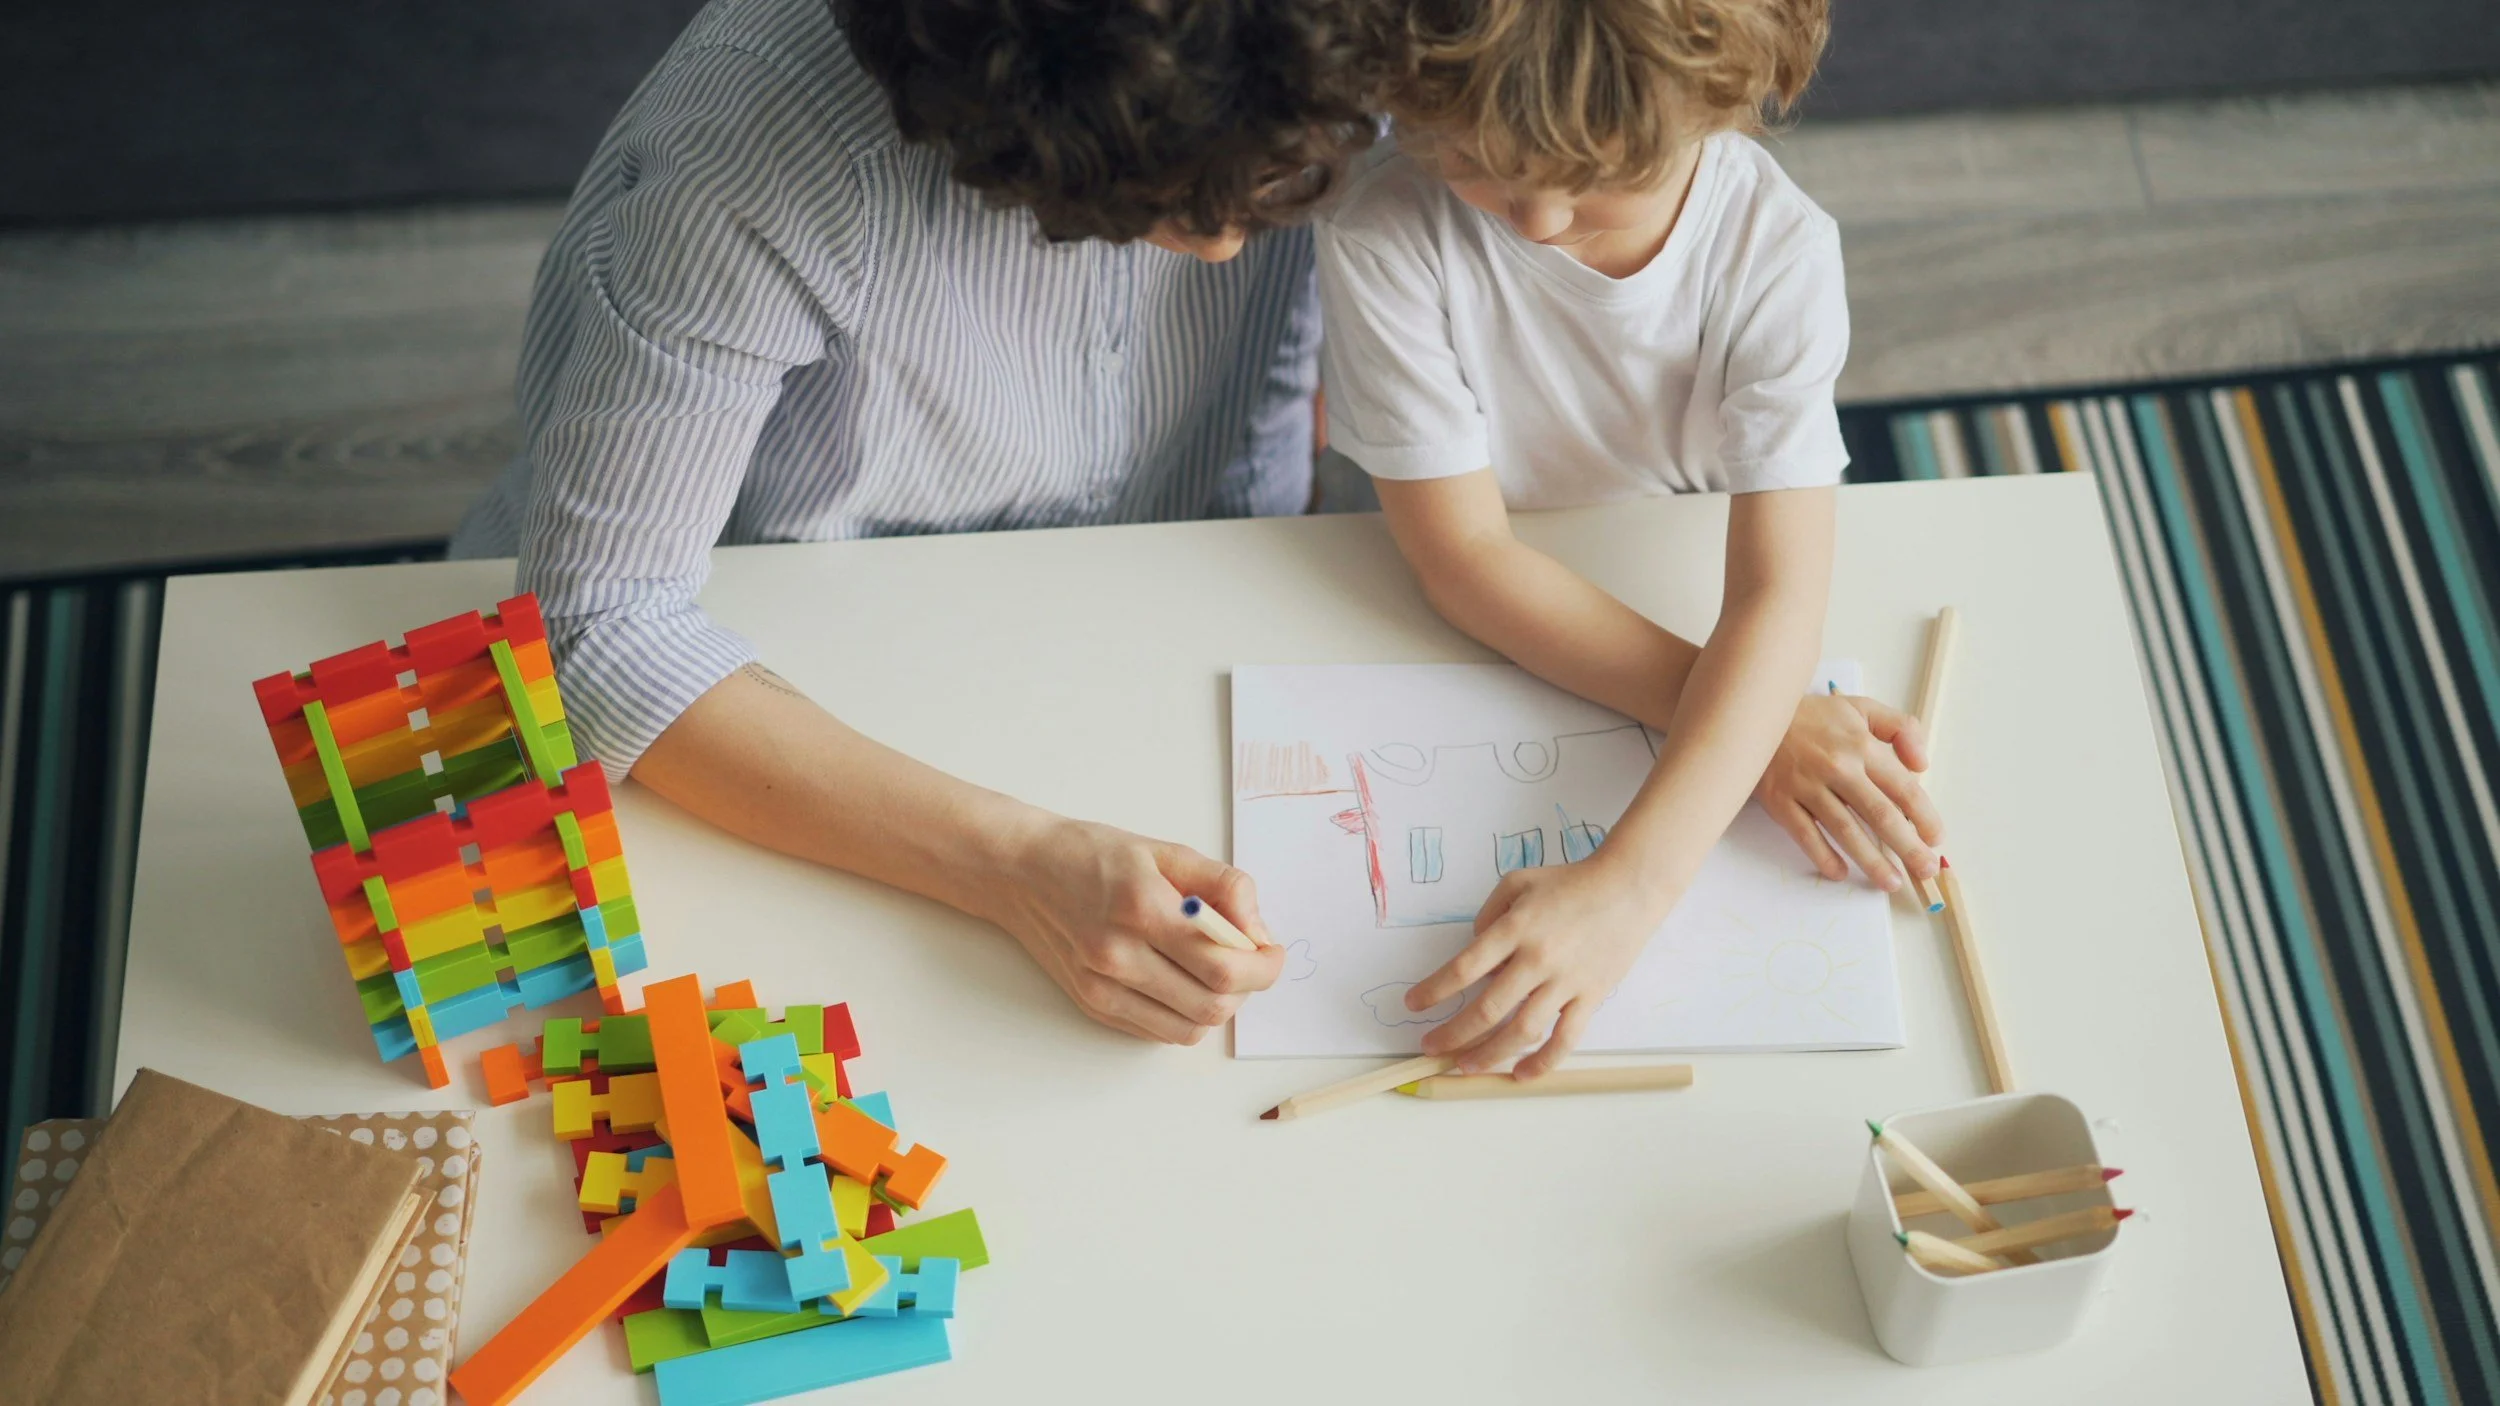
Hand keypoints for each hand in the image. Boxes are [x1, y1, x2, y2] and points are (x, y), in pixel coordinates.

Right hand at [987, 816, 1284, 1044]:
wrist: (1021, 872)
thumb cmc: (1093, 855)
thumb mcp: (1166, 851)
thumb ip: (1223, 887)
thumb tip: (1258, 932)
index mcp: (1141, 908)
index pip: (1224, 965)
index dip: (1264, 966)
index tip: (1272, 951)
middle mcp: (1118, 956)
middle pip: (1213, 1004)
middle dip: (1248, 987)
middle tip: (1250, 959)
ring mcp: (1101, 988)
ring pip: (1190, 1028)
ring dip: (1219, 1006)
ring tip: (1216, 971)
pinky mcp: (1093, 1006)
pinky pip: (1160, 1032)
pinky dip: (1185, 1014)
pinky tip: (1182, 981)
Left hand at [1406, 854, 1666, 1078]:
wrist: (1627, 887)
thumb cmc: (1569, 883)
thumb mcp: (1518, 883)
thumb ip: (1488, 916)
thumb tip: (1474, 951)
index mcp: (1515, 929)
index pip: (1464, 968)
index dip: (1434, 991)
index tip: (1413, 1005)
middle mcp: (1537, 959)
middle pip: (1487, 1009)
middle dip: (1452, 1034)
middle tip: (1429, 1047)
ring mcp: (1565, 982)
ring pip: (1522, 1031)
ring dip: (1489, 1055)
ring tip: (1465, 1067)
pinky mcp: (1590, 997)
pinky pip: (1565, 1039)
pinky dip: (1543, 1062)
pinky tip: (1520, 1075)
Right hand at [1755, 692, 1942, 889]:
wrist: (1752, 714)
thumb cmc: (1811, 716)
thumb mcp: (1860, 709)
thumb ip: (1899, 728)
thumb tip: (1922, 764)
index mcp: (1860, 745)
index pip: (1902, 787)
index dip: (1924, 816)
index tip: (1935, 838)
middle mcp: (1837, 767)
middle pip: (1879, 815)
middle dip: (1907, 847)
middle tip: (1924, 870)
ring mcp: (1806, 786)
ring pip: (1845, 831)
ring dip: (1871, 861)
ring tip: (1890, 881)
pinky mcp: (1780, 801)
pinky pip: (1805, 835)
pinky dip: (1824, 857)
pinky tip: (1840, 873)